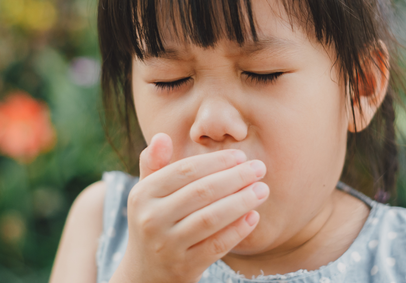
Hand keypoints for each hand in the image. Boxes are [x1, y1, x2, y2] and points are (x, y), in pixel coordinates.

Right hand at [110, 133, 268, 282]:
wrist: (146, 274)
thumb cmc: (154, 222)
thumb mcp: (146, 195)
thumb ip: (154, 164)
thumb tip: (162, 136)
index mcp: (142, 194)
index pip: (185, 171)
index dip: (216, 161)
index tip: (241, 156)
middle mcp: (151, 219)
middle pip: (201, 192)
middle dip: (235, 178)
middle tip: (260, 169)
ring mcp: (167, 246)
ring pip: (210, 219)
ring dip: (241, 202)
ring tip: (262, 190)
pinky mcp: (184, 267)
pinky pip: (216, 246)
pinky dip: (237, 231)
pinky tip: (253, 217)